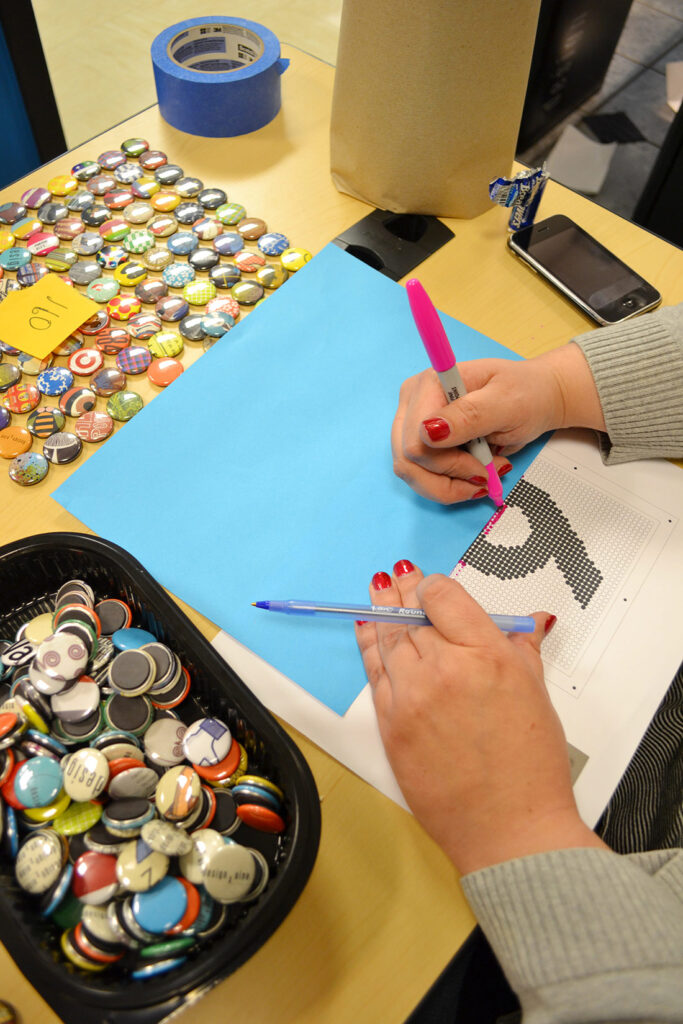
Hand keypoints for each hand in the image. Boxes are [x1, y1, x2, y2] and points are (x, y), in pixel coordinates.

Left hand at [355, 560, 605, 874]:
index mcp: (487, 655)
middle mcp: (444, 669)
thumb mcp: (536, 693)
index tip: (429, 584)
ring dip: (382, 612)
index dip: (433, 586)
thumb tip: (528, 622)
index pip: (444, 597)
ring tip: (377, 590)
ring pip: (389, 640)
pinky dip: (369, 646)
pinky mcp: (390, 724)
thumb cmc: (529, 768)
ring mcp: (412, 697)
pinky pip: (374, 672)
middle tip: (396, 577)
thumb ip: (522, 648)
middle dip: (404, 594)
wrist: (508, 829)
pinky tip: (366, 628)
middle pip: (412, 616)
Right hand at [392, 344, 605, 503]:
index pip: (416, 440)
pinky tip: (473, 478)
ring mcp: (413, 425)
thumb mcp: (507, 403)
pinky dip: (448, 487)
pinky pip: (421, 478)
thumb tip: (429, 432)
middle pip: (408, 460)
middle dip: (449, 477)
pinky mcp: (421, 444)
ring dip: (449, 486)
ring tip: (483, 478)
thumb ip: (470, 415)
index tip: (484, 465)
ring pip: (411, 474)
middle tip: (487, 474)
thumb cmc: (524, 394)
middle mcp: (413, 404)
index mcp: (429, 385)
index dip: (448, 462)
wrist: (534, 398)